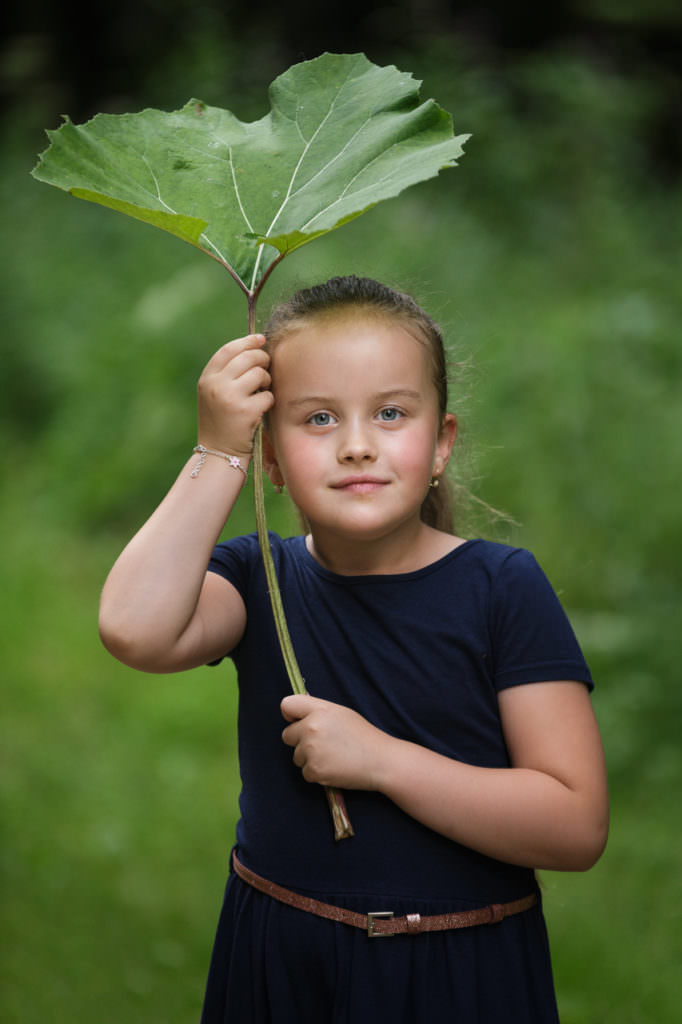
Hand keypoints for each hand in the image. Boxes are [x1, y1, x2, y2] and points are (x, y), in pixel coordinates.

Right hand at [197, 334, 273, 456]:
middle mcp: (216, 385)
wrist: (218, 454)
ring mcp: (230, 398)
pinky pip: (267, 395)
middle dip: (262, 360)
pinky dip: (268, 402)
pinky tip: (260, 411)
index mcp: (207, 379)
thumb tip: (255, 349)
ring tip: (260, 393)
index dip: (247, 342)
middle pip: (248, 357)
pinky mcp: (245, 411)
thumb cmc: (221, 422)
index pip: (229, 350)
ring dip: (266, 382)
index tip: (261, 339)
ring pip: (260, 374)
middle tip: (266, 369)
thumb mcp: (214, 394)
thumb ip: (227, 373)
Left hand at [281, 694, 388, 790]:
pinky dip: (317, 773)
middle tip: (323, 744)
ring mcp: (311, 750)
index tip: (298, 722)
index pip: (287, 705)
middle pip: (287, 735)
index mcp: (319, 710)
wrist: (380, 760)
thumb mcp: (341, 713)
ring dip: (310, 758)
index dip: (291, 715)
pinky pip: (305, 772)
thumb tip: (295, 715)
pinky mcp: (314, 770)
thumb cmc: (362, 735)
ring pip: (297, 756)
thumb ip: (317, 711)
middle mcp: (311, 728)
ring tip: (333, 756)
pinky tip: (334, 767)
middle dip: (299, 741)